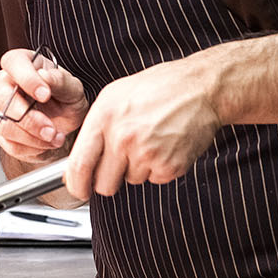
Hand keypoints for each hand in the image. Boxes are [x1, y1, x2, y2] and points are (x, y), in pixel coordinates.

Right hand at [0, 47, 87, 166]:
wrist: (64, 121)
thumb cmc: (65, 97)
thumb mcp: (72, 87)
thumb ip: (60, 81)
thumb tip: (44, 76)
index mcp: (21, 63)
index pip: (13, 63)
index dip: (27, 79)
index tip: (45, 95)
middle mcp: (3, 84)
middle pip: (1, 98)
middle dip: (28, 118)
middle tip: (50, 128)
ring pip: (4, 125)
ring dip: (33, 137)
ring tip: (55, 137)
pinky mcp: (0, 132)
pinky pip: (10, 144)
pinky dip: (32, 148)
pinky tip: (46, 142)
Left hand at [63, 59, 222, 198]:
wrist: (201, 88)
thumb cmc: (160, 87)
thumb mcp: (116, 96)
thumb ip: (94, 129)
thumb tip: (77, 163)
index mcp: (104, 117)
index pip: (79, 165)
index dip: (76, 185)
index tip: (79, 190)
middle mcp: (123, 137)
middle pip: (104, 184)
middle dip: (110, 180)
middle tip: (122, 162)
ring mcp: (147, 153)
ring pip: (131, 181)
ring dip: (138, 168)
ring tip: (151, 140)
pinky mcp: (169, 166)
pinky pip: (155, 179)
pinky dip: (159, 168)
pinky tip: (165, 145)